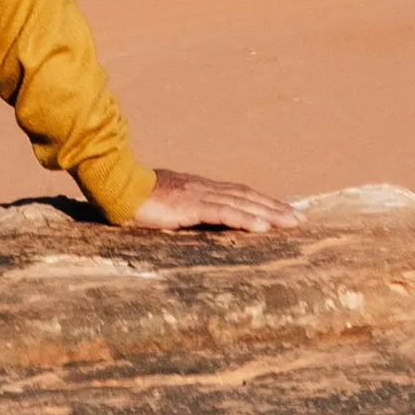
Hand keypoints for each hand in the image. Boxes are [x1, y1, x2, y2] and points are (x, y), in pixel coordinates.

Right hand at [124, 167, 302, 232]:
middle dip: (276, 207)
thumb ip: (180, 212)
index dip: (261, 201)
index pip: (237, 193)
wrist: (113, 186)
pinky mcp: (190, 206)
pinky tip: (264, 228)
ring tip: (293, 223)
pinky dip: (247, 219)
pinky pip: (224, 213)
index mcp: (197, 188)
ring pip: (242, 203)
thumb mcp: (162, 206)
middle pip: (247, 196)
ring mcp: (198, 195)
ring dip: (270, 213)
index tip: (283, 211)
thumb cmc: (131, 198)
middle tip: (301, 218)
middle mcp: (203, 187)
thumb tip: (190, 223)